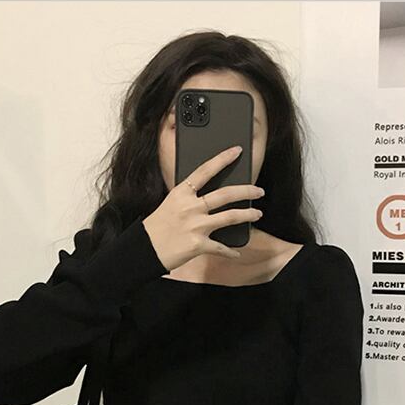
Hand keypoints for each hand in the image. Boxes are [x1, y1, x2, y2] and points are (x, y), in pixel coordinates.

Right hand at [142, 145, 264, 271]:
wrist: (145, 249)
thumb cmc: (156, 227)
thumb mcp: (170, 204)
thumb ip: (189, 198)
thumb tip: (209, 197)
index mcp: (182, 193)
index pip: (205, 171)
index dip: (223, 159)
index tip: (237, 151)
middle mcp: (191, 207)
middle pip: (226, 194)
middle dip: (247, 191)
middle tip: (259, 190)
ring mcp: (196, 226)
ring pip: (230, 217)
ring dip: (248, 215)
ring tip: (257, 214)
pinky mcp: (199, 245)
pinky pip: (221, 247)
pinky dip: (230, 251)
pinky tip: (237, 252)